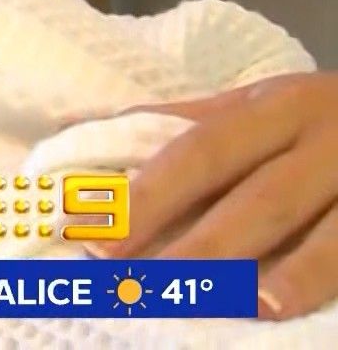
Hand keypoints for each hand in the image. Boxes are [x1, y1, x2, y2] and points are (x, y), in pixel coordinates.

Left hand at [103, 72, 337, 319]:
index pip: (203, 151)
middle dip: (202, 245)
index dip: (150, 195)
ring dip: (282, 272)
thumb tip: (96, 130)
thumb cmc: (323, 116)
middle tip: (147, 286)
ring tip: (235, 305)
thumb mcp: (264, 103)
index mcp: (277, 107)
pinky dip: (328, 277)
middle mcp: (326, 142)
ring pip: (325, 231)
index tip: (98, 235)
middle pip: (260, 198)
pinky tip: (293, 306)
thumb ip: (192, 121)